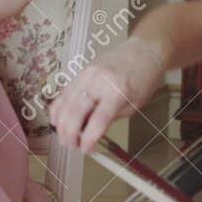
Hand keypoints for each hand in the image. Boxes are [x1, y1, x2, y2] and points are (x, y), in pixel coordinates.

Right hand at [49, 37, 166, 151]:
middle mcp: (97, 81)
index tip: (86, 150)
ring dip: (61, 124)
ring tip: (65, 137)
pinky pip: (63, 93)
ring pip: (64, 103)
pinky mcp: (79, 72)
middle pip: (75, 111)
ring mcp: (85, 74)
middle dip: (69, 133)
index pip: (98, 120)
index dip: (88, 139)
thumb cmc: (143, 79)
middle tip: (71, 146)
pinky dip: (58, 109)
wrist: (142, 51)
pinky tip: (58, 121)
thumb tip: (89, 134)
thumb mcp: (133, 105)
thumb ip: (111, 119)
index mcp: (117, 91)